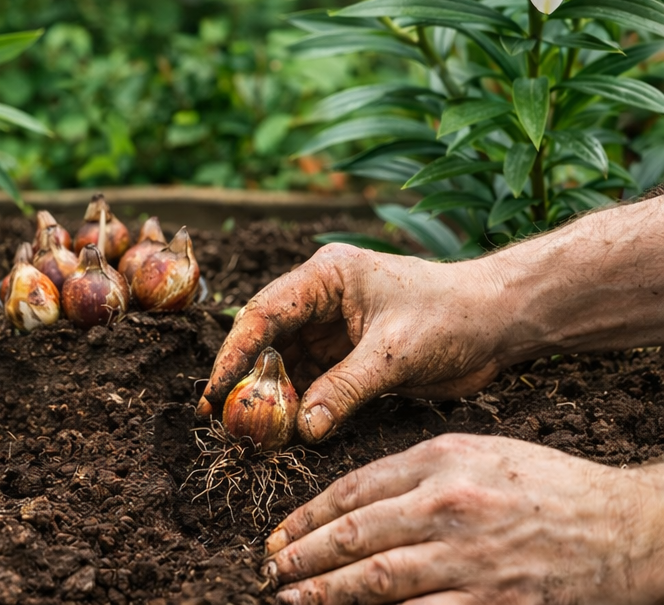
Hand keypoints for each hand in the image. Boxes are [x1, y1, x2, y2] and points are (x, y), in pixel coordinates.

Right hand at [198, 243, 508, 440]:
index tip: (213, 391)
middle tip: (221, 420)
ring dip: (270, 396)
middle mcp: (321, 298)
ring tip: (248, 434)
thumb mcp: (393, 354)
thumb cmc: (450, 317)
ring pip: (286, 363)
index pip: (265, 313)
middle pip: (268, 339)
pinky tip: (285, 432)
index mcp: (326, 276)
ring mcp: (333, 328)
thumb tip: (301, 429)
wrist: (498, 323)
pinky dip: (298, 406)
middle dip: (245, 379)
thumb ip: (344, 390)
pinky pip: (312, 381)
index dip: (234, 353)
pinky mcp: (349, 356)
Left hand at [263, 433, 663, 604]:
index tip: (280, 532)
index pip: (355, 488)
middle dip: (306, 555)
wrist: (623, 526)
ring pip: (382, 579)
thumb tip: (355, 499)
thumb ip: (416, 471)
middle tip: (271, 569)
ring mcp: (474, 559)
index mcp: (441, 461)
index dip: (310, 514)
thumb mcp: (475, 452)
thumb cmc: (543, 483)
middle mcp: (451, 506)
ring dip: (329, 592)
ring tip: (292, 598)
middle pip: (359, 533)